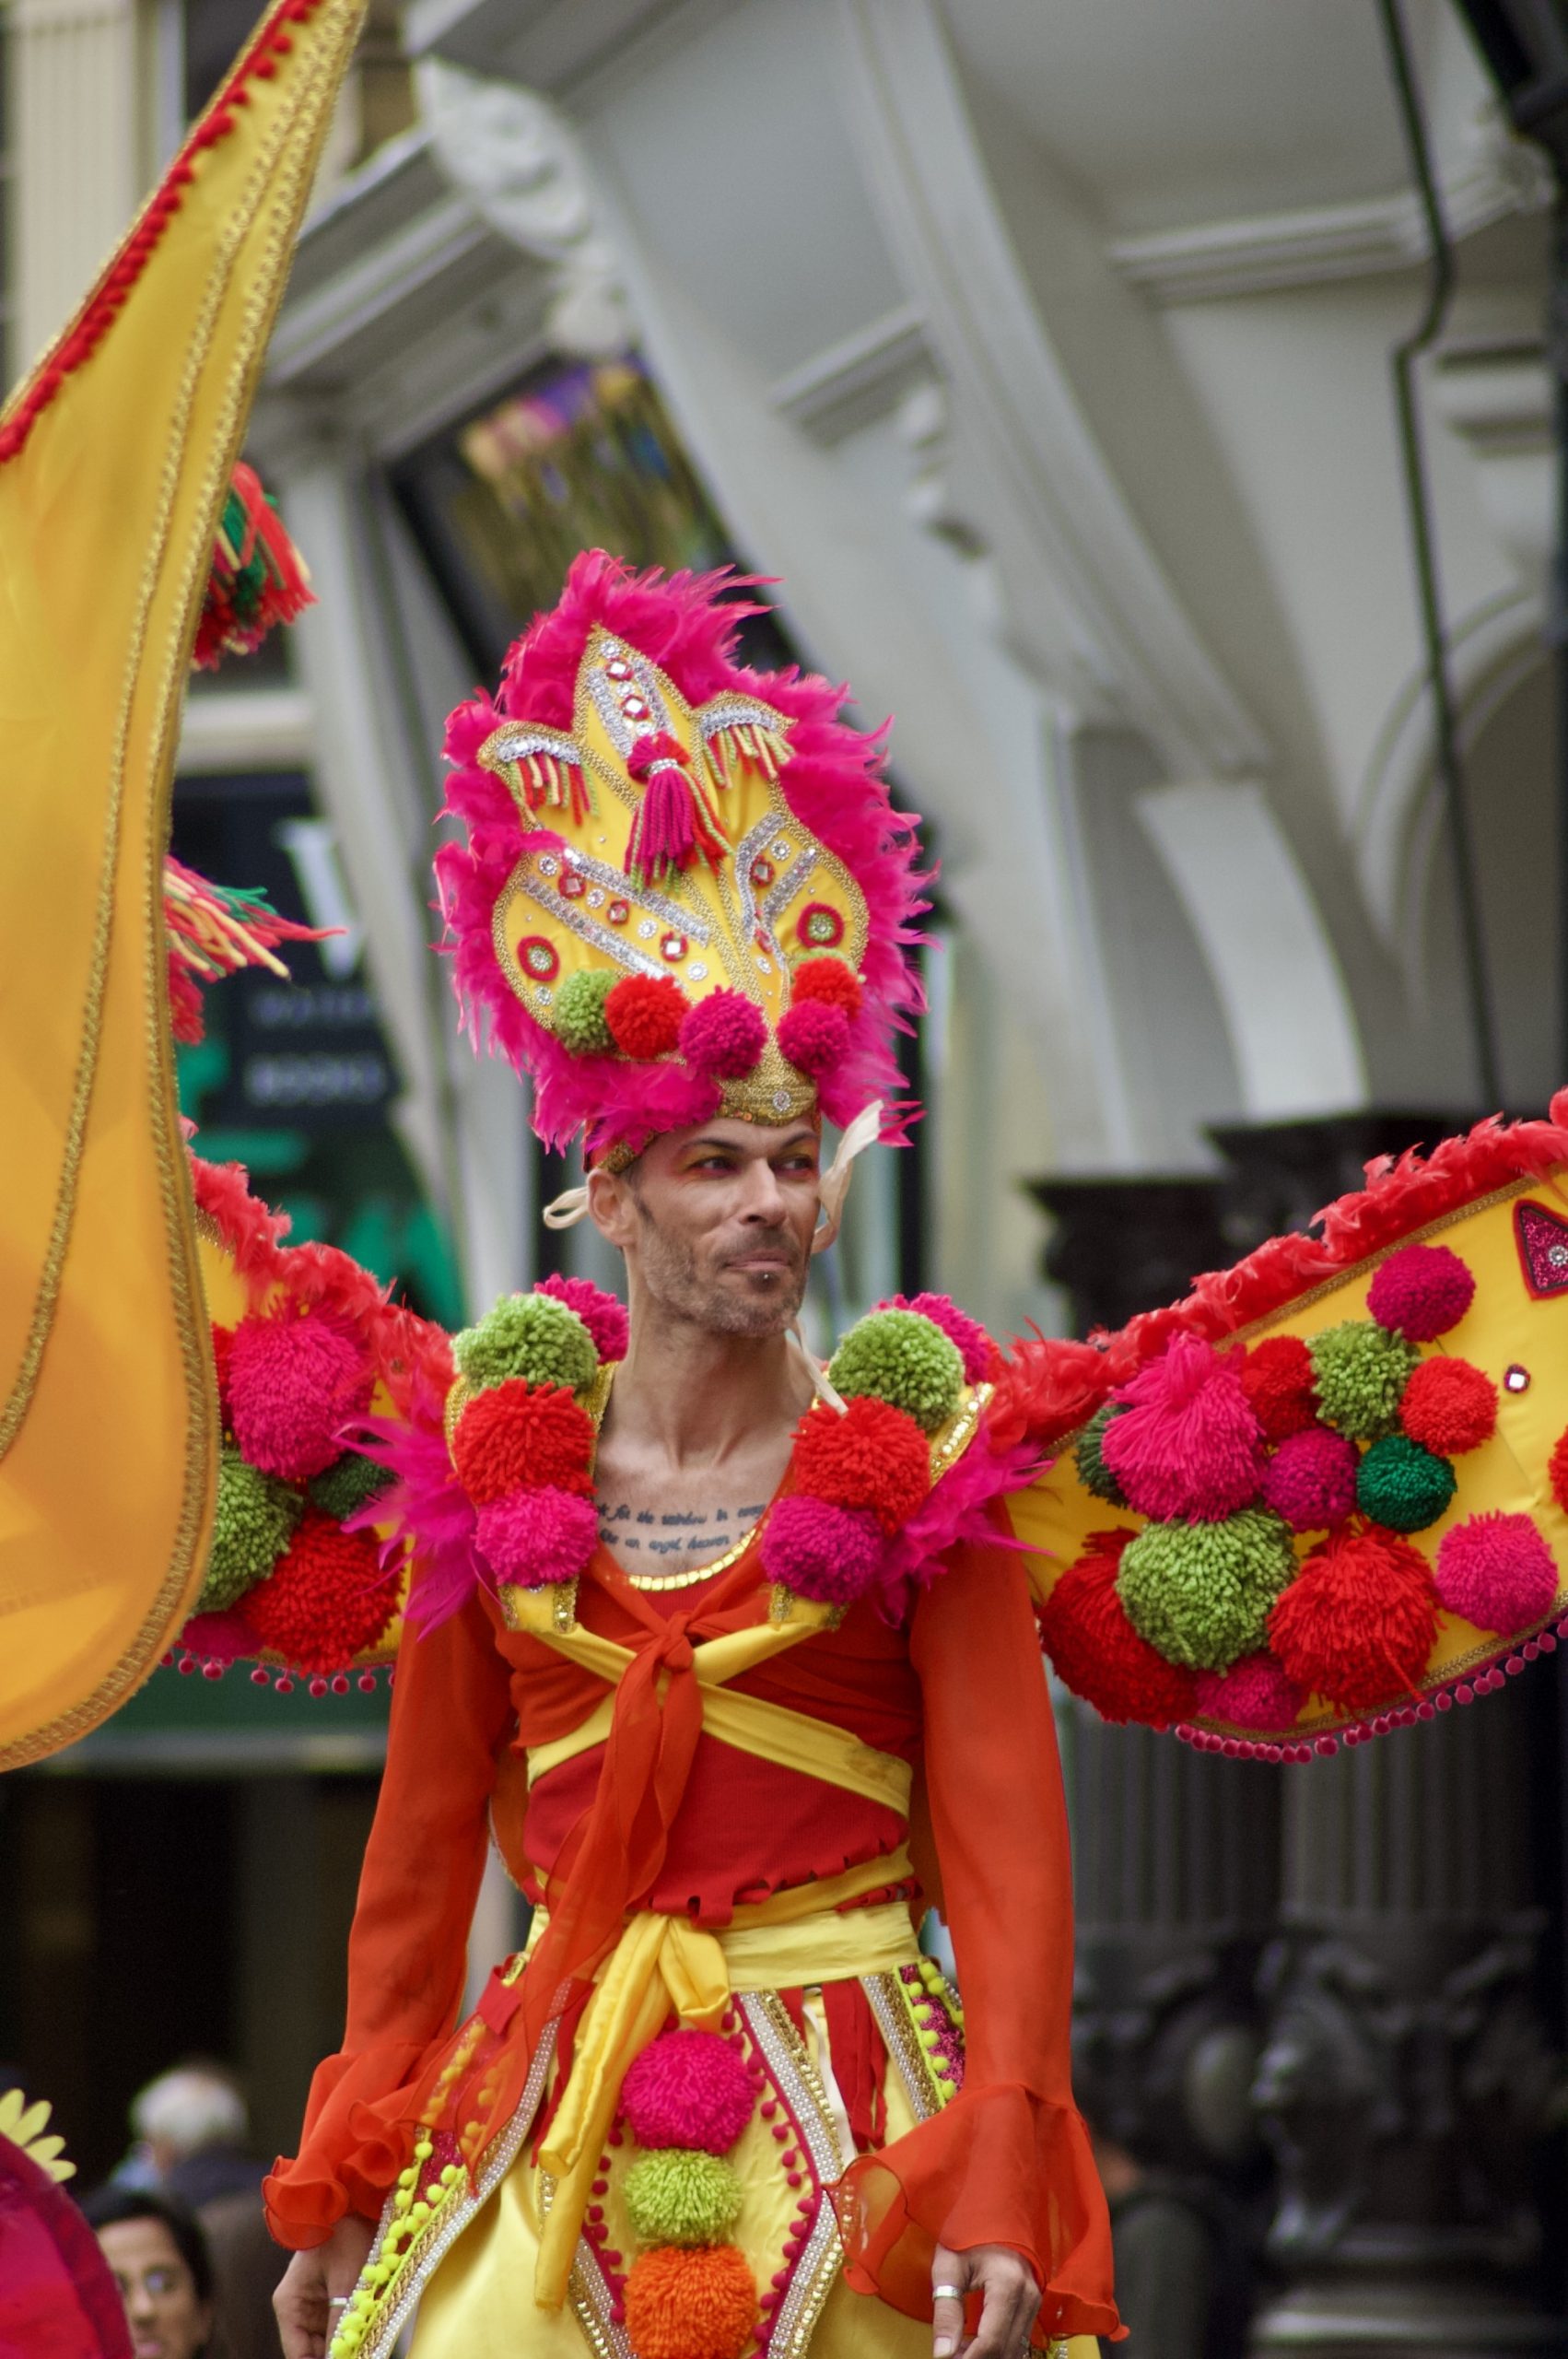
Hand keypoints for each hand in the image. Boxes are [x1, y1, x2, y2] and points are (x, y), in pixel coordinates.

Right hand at [273, 2214, 376, 2358]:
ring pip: (329, 2342)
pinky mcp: (334, 2299)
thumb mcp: (347, 2280)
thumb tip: (343, 2357)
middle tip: (363, 2352)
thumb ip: (341, 2323)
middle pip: (313, 2352)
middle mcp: (298, 2309)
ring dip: (348, 2346)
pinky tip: (370, 2337)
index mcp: (290, 2304)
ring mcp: (316, 2305)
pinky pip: (340, 2327)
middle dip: (339, 2355)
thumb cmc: (348, 2231)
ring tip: (367, 2345)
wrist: (360, 2197)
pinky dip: (354, 2334)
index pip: (298, 2356)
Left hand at [931, 2241, 1041, 2357]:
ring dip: (987, 2357)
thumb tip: (942, 2353)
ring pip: (1015, 2350)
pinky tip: (973, 2345)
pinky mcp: (1032, 2304)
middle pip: (1005, 2350)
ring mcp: (1035, 2300)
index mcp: (1008, 2283)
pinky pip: (1018, 2339)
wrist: (991, 2210)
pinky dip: (997, 2349)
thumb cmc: (967, 2232)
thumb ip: (946, 2311)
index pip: (991, 2341)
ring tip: (958, 2351)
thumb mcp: (949, 2266)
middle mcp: (1028, 2295)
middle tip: (949, 2356)